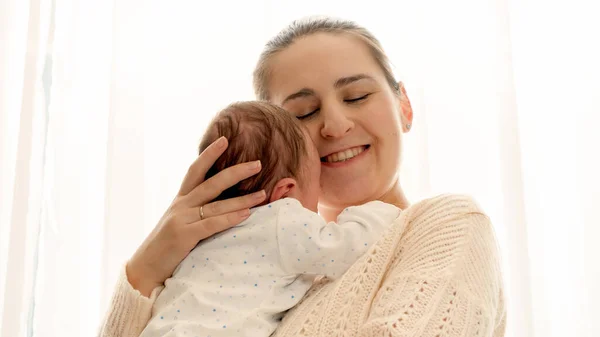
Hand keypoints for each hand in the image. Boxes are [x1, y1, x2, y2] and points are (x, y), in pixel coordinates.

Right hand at [126, 137, 265, 295]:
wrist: (143, 271)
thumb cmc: (165, 248)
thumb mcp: (179, 224)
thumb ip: (195, 212)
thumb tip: (219, 205)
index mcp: (180, 201)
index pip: (194, 171)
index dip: (209, 155)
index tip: (224, 140)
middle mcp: (180, 206)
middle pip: (211, 183)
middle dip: (236, 172)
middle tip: (257, 164)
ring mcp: (181, 219)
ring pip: (217, 204)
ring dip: (243, 199)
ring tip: (263, 194)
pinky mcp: (183, 236)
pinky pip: (211, 224)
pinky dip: (230, 218)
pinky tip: (246, 214)